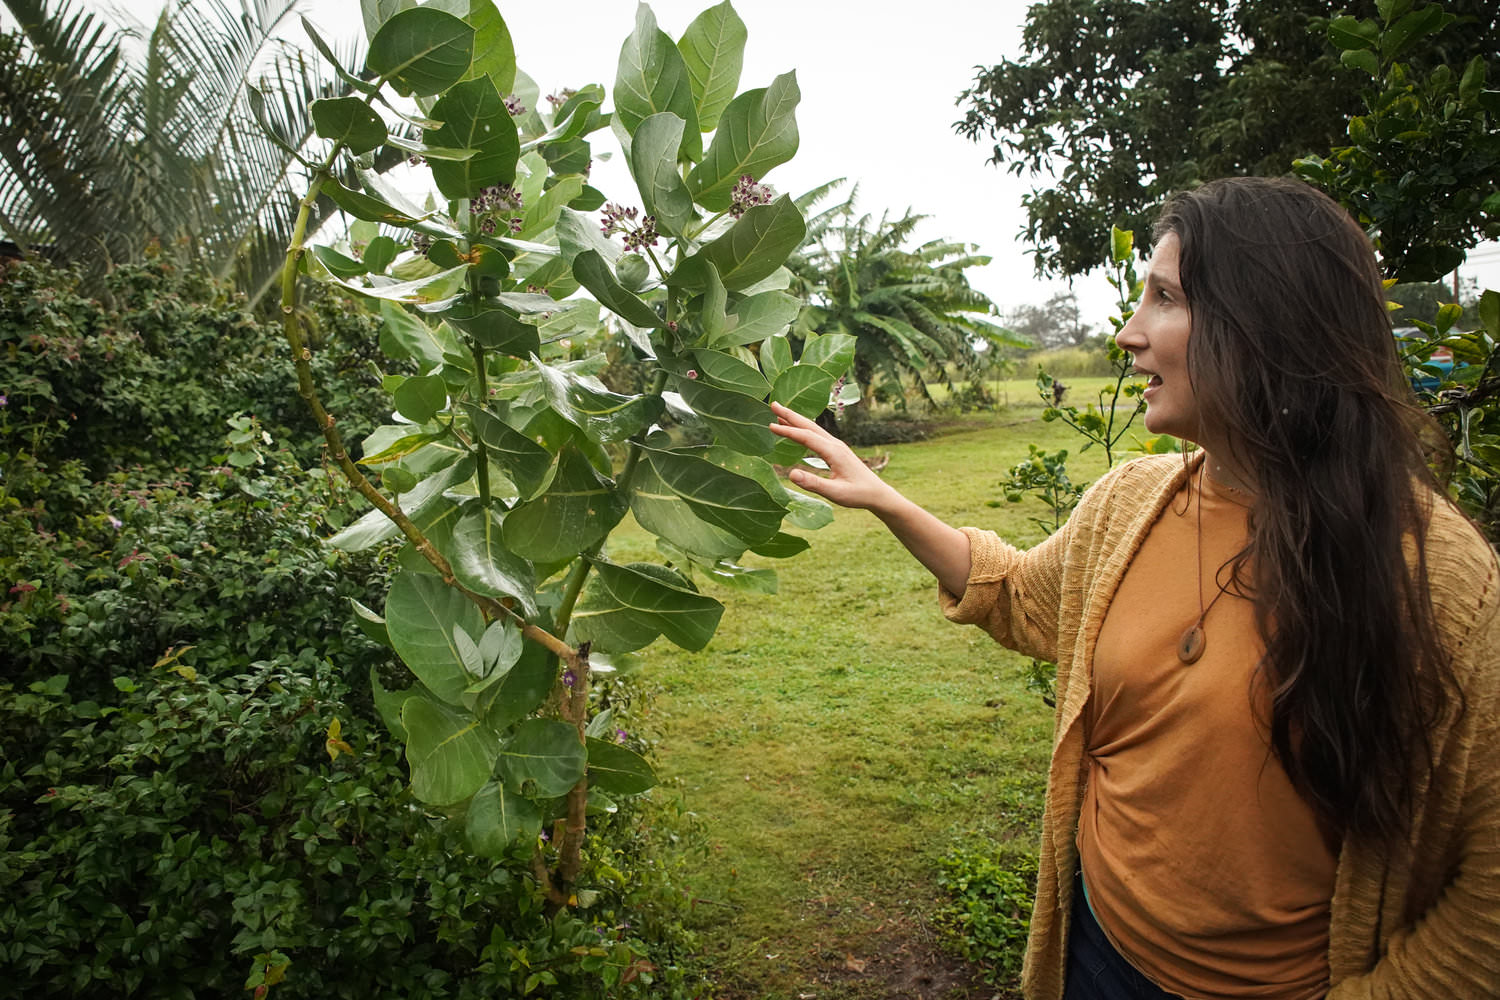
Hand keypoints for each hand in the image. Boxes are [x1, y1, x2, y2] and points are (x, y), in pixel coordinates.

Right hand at [768, 402, 899, 511]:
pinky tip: (798, 431)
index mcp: (833, 452)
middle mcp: (835, 444)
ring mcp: (836, 446)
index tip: (770, 425)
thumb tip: (791, 474)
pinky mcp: (837, 450)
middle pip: (809, 425)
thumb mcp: (835, 493)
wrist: (877, 493)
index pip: (806, 437)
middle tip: (773, 404)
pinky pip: (817, 435)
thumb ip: (813, 483)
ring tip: (780, 414)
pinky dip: (804, 430)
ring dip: (796, 420)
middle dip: (791, 415)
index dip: (788, 431)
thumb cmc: (857, 494)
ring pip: (813, 428)